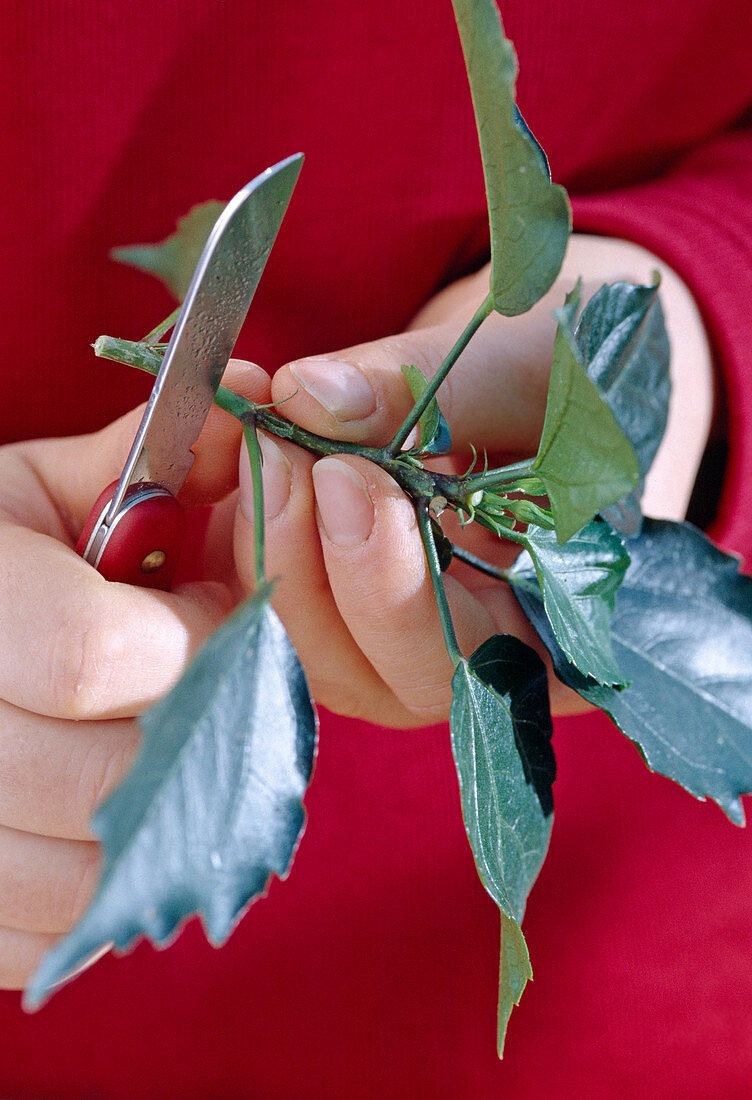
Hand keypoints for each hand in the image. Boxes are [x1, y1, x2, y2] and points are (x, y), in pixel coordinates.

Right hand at [0, 368, 269, 987]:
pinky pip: (54, 936)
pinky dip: (104, 887)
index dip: (183, 644)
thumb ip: (148, 459)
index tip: (197, 623)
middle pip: (102, 782)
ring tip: (137, 751)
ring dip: (154, 817)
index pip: (93, 654)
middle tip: (175, 694)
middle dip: (181, 734)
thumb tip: (254, 399)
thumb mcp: (40, 490)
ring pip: (90, 878)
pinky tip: (94, 816)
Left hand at [233, 234, 712, 725]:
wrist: (550, 377)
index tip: (349, 478)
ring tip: (266, 435)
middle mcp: (467, 662)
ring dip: (264, 541)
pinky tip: (243, 450)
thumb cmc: (575, 377)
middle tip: (279, 446)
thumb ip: (439, 392)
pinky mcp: (334, 602)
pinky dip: (243, 528)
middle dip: (304, 566)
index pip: (465, 665)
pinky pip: (268, 599)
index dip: (390, 593)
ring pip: (299, 644)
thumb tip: (309, 396)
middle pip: (361, 672)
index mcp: (555, 633)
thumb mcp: (532, 367)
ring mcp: (392, 642)